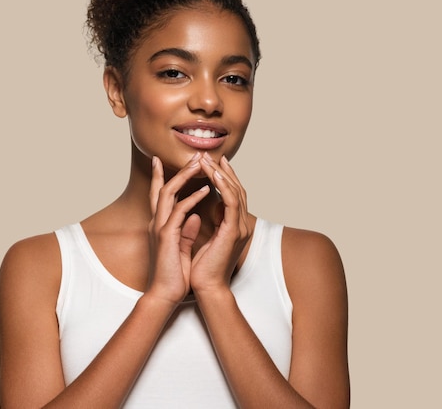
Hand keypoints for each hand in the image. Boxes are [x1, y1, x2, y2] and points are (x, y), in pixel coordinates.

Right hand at [146, 153, 210, 304]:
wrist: (166, 294)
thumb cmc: (175, 274)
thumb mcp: (182, 248)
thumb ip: (187, 231)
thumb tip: (196, 217)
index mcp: (161, 225)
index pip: (161, 195)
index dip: (163, 176)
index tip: (166, 159)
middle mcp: (157, 222)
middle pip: (164, 187)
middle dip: (179, 170)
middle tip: (195, 156)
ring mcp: (160, 228)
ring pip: (168, 193)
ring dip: (185, 176)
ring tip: (201, 164)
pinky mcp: (166, 236)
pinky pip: (179, 211)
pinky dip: (192, 198)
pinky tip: (205, 190)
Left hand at [190, 153, 252, 295]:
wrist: (205, 287)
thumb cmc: (201, 266)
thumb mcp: (203, 237)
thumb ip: (208, 220)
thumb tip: (204, 206)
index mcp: (233, 225)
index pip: (230, 194)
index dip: (222, 176)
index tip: (211, 162)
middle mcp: (240, 223)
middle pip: (235, 188)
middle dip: (222, 170)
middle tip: (209, 154)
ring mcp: (239, 227)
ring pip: (234, 191)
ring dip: (221, 173)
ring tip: (208, 159)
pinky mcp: (234, 231)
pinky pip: (231, 202)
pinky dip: (223, 186)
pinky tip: (214, 174)